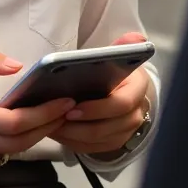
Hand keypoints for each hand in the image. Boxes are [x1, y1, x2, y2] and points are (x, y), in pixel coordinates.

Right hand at [0, 46, 74, 170]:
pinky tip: (25, 127)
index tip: (65, 101)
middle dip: (48, 127)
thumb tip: (17, 66)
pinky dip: (15, 143)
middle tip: (68, 110)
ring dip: (35, 136)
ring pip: (10, 152)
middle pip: (20, 143)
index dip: (44, 114)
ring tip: (53, 117)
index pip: (15, 122)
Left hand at [50, 33, 151, 155]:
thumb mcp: (117, 58)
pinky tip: (55, 132)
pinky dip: (71, 142)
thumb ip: (123, 48)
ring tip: (49, 124)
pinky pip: (91, 149)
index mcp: (137, 90)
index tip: (72, 107)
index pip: (121, 103)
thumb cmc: (114, 73)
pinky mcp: (113, 144)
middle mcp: (136, 114)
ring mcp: (126, 132)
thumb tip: (137, 39)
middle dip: (78, 125)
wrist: (121, 91)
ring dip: (71, 135)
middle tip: (54, 118)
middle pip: (107, 127)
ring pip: (97, 140)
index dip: (96, 108)